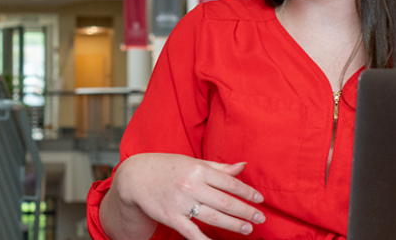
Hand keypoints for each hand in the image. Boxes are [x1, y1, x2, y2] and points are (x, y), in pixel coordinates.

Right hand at [102, 153, 264, 239]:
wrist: (134, 177)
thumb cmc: (165, 167)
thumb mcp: (191, 162)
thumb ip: (218, 167)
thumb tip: (243, 166)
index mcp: (197, 169)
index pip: (229, 182)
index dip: (247, 192)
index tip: (260, 200)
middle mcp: (190, 185)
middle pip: (225, 201)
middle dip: (245, 211)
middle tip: (260, 219)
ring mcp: (180, 203)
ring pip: (213, 217)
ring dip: (233, 225)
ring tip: (247, 229)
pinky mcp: (171, 217)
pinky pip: (192, 232)